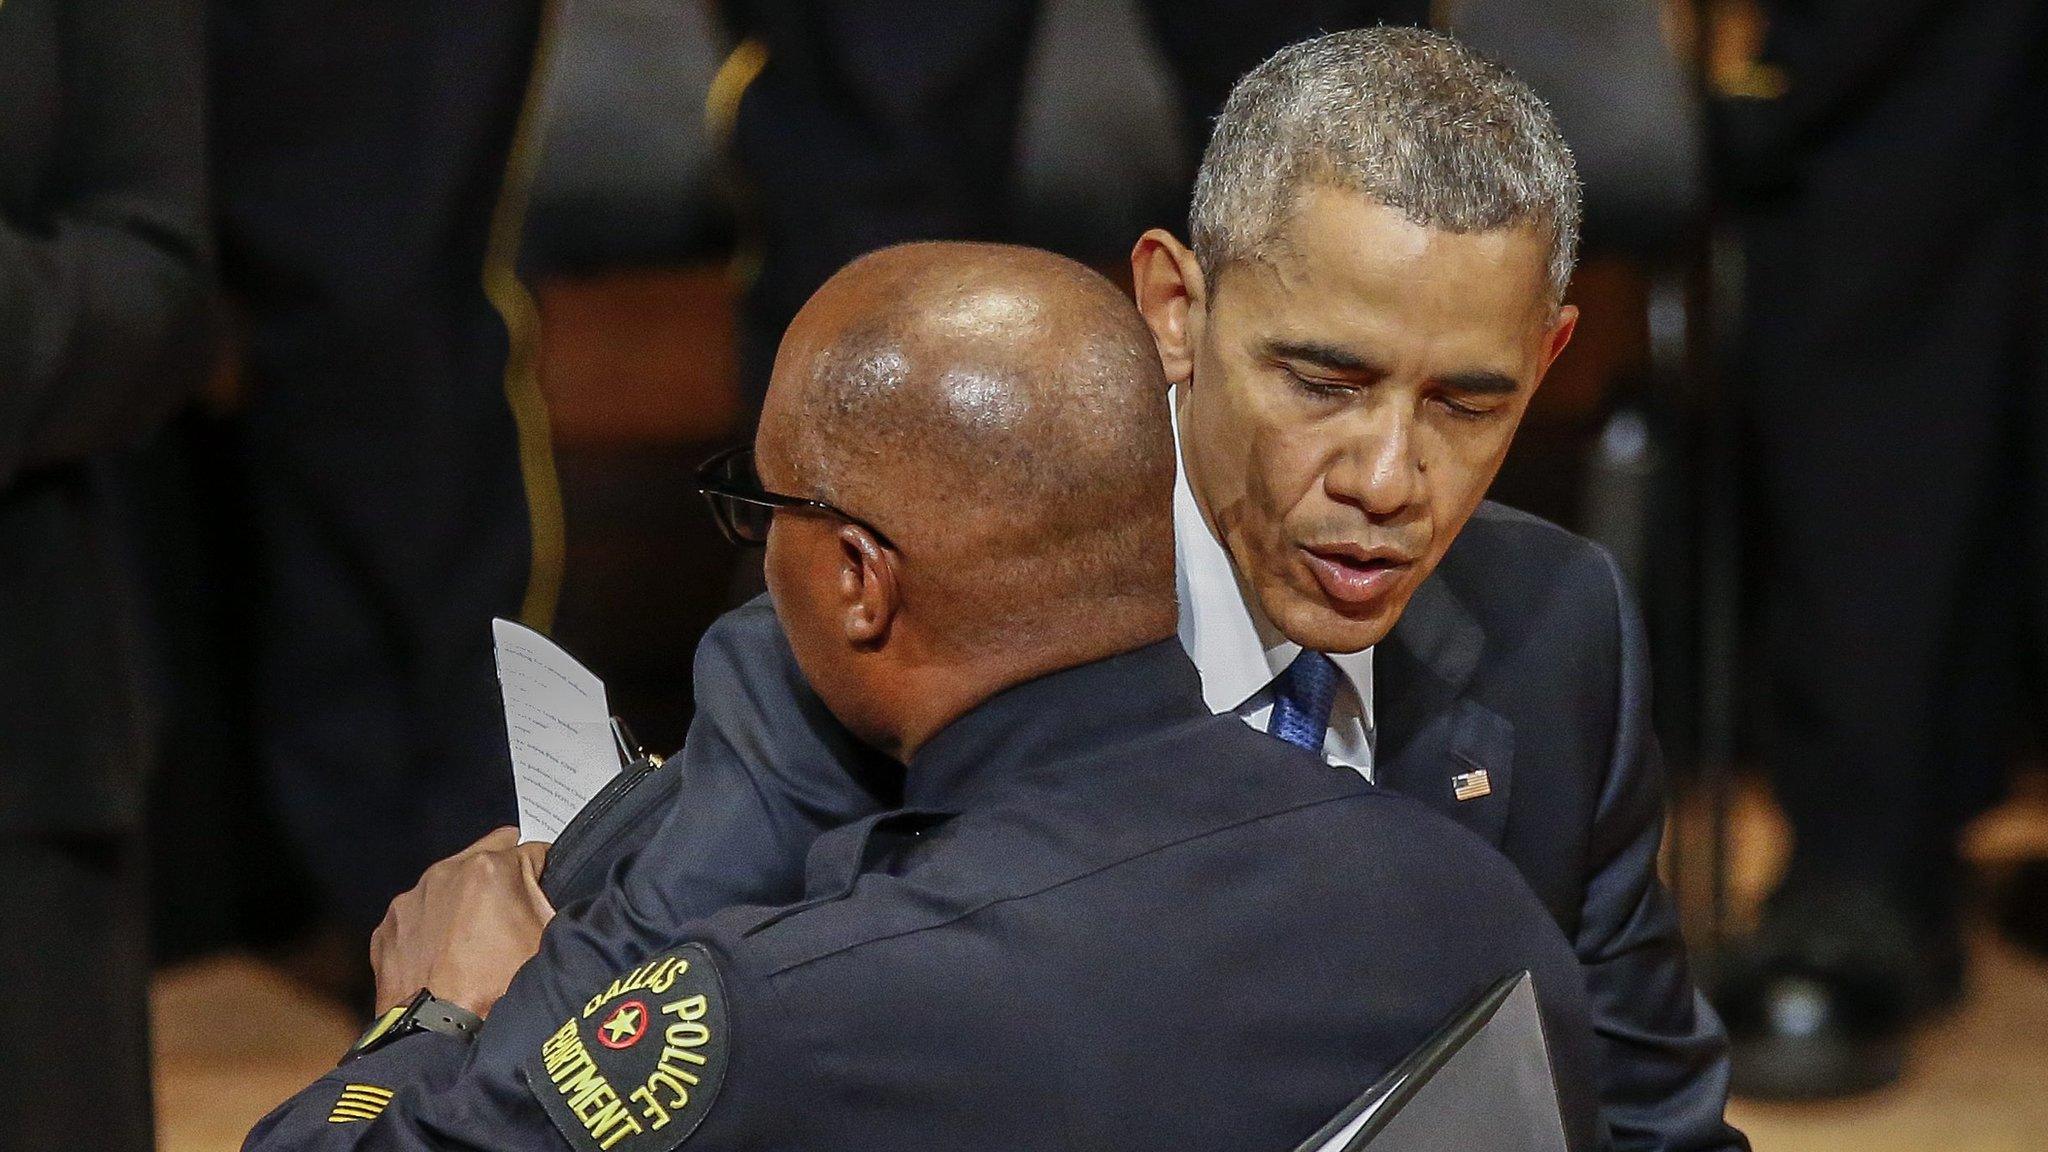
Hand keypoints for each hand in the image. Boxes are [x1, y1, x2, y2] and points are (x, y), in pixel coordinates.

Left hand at [370, 826, 554, 1018]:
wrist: (439, 1037)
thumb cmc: (499, 990)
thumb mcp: (548, 941)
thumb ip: (552, 900)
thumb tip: (556, 887)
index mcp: (490, 868)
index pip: (533, 850)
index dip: (545, 874)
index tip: (545, 896)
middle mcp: (445, 872)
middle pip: (487, 856)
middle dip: (503, 877)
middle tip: (512, 913)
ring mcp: (411, 900)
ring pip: (449, 885)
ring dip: (465, 901)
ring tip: (475, 942)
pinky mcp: (388, 928)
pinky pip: (419, 915)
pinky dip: (433, 927)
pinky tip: (445, 958)